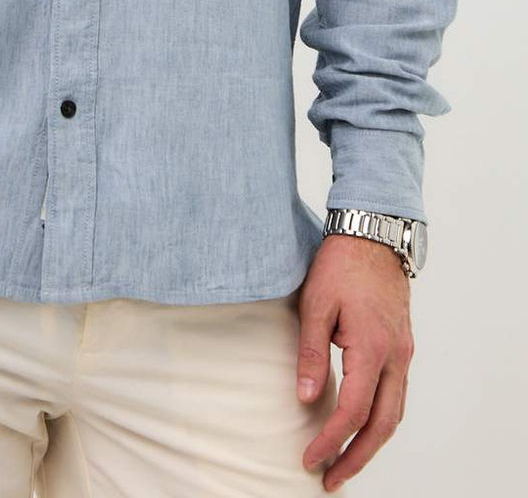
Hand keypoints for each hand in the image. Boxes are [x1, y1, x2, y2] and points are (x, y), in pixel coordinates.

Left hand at [296, 235, 413, 490]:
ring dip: (371, 443)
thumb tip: (304, 398)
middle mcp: (396, 356)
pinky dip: (380, 419)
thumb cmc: (340, 265)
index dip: (331, 440)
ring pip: (394, 413)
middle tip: (330, 479)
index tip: (309, 458)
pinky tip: (361, 426)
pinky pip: (396, 395)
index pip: (353, 410)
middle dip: (357, 457)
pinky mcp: (402, 346)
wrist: (373, 235)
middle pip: (382, 425)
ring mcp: (403, 352)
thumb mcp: (315, 304)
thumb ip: (311, 353)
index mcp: (372, 347)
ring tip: (344, 462)